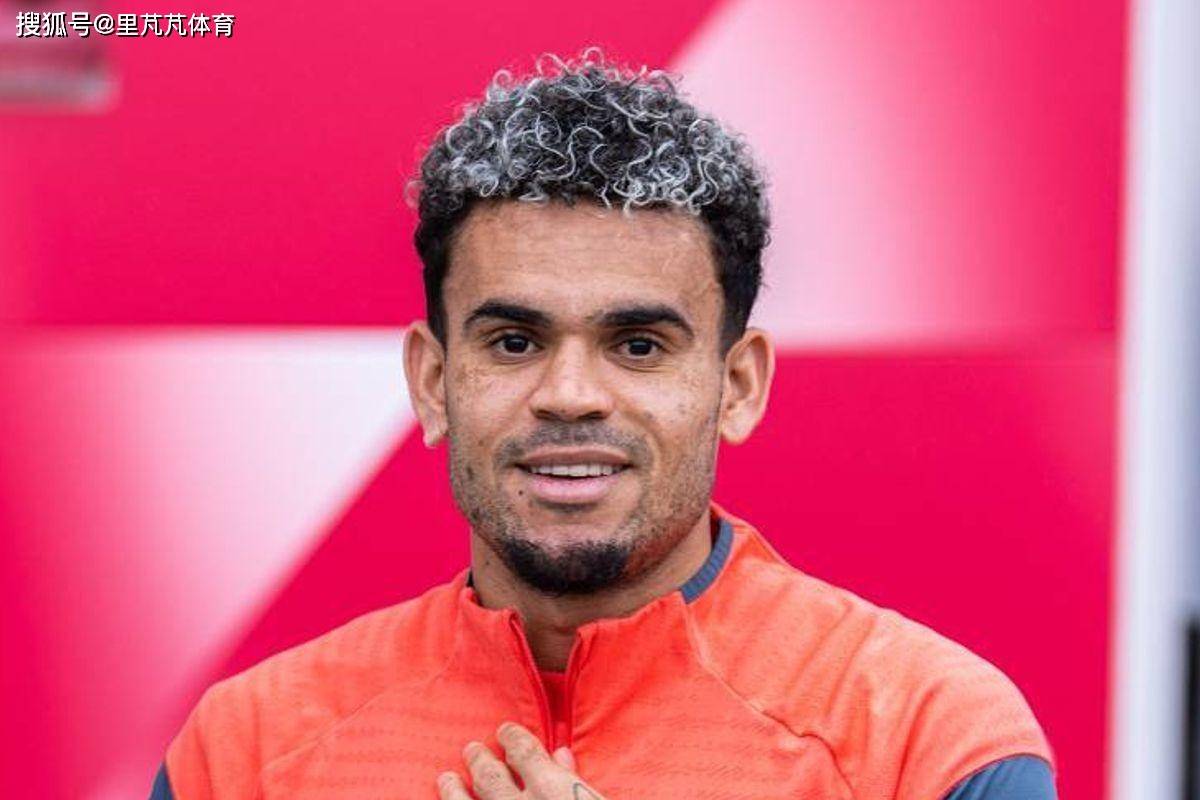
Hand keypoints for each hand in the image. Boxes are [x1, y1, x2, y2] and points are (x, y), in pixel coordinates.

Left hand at [437, 721, 605, 799]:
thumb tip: (560, 753)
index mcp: (552, 790)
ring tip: (446, 779)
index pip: (522, 750)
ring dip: (453, 792)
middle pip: (489, 776)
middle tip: (471, 749)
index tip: (505, 730)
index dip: (511, 737)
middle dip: (479, 760)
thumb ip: (574, 779)